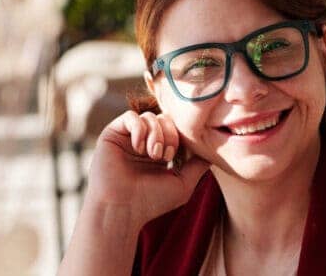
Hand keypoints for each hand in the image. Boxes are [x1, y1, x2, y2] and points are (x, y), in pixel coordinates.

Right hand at [85, 110, 209, 226]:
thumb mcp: (183, 184)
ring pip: (150, 116)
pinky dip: (139, 128)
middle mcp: (143, 142)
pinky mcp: (112, 134)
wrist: (122, 208)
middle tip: (165, 156)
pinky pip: (130, 116)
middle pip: (165, 119)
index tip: (176, 156)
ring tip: (153, 155)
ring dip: (156, 134)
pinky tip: (139, 147)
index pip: (176, 129)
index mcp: (159, 151)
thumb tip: (213, 151)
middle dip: (170, 135)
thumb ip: (198, 166)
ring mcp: (128, 137)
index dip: (181, 136)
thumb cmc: (151, 201)